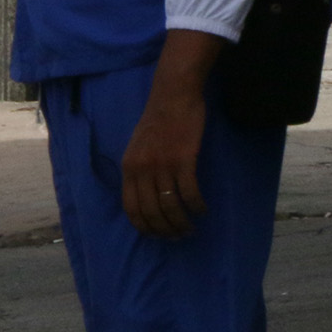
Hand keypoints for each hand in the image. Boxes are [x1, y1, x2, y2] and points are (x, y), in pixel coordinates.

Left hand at [119, 30, 222, 237]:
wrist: (172, 96)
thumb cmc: (158, 121)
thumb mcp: (137, 146)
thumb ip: (138, 169)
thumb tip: (143, 196)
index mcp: (128, 166)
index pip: (131, 207)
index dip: (144, 226)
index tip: (157, 235)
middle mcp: (141, 168)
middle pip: (151, 212)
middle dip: (165, 230)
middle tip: (179, 235)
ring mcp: (162, 164)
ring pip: (170, 207)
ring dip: (182, 223)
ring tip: (191, 228)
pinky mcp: (183, 159)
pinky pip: (190, 193)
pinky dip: (197, 206)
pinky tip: (203, 209)